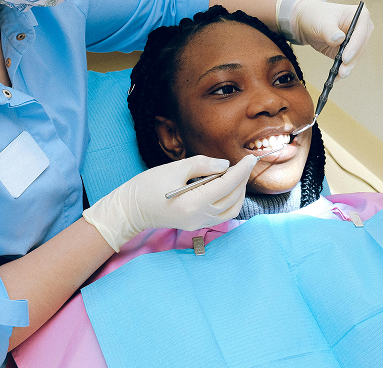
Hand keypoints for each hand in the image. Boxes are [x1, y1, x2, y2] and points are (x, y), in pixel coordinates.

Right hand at [83, 154, 256, 250]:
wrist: (131, 209)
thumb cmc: (149, 185)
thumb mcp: (175, 168)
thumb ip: (202, 165)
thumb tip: (225, 165)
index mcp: (194, 202)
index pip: (228, 184)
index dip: (242, 170)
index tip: (251, 158)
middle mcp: (200, 216)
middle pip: (233, 197)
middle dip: (242, 179)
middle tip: (243, 163)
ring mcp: (199, 223)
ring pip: (232, 209)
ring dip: (238, 192)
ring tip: (235, 175)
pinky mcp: (196, 225)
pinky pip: (223, 215)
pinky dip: (230, 201)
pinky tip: (226, 189)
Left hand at [292, 0, 372, 78]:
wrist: (305, 22)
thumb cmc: (315, 16)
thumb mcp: (322, 22)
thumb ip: (330, 31)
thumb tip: (339, 39)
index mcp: (359, 15)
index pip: (361, 32)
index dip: (354, 46)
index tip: (345, 57)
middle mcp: (360, 28)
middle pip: (360, 47)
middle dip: (351, 60)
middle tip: (343, 70)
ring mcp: (355, 40)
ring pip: (355, 57)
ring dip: (347, 67)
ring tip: (339, 75)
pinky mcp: (347, 51)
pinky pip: (347, 62)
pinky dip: (341, 69)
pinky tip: (335, 76)